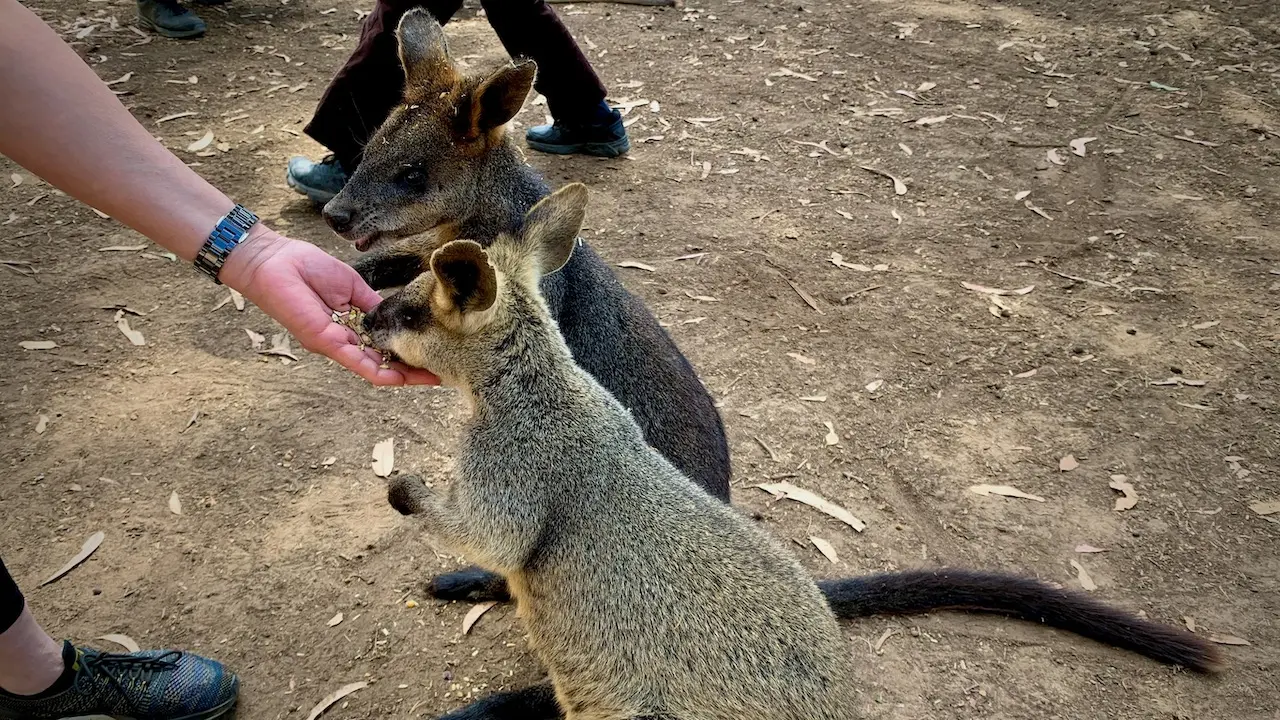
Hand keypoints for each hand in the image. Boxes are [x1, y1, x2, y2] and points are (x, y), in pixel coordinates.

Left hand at [220, 227, 438, 385]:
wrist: (274, 261)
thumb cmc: (305, 266)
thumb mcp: (351, 285)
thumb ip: (372, 303)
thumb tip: (397, 315)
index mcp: (350, 325)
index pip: (383, 345)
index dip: (407, 352)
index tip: (434, 353)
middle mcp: (344, 341)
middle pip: (382, 363)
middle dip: (412, 371)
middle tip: (442, 374)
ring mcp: (335, 344)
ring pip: (373, 368)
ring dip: (403, 376)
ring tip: (432, 379)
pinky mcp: (326, 342)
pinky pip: (357, 362)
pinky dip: (379, 371)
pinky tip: (400, 378)